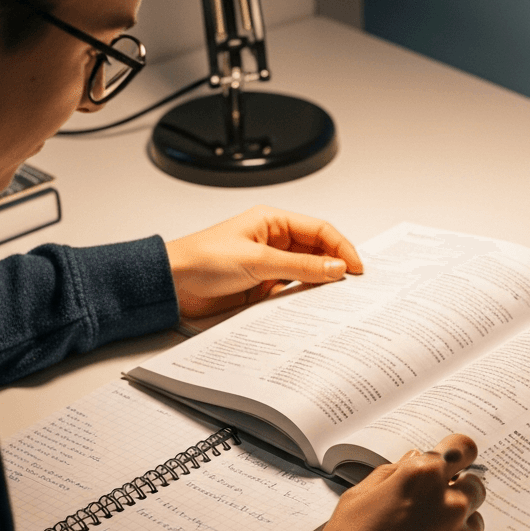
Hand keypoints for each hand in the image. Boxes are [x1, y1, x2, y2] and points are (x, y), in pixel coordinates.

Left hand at [164, 206, 363, 317]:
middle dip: (335, 266)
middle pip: (317, 252)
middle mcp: (273, 241)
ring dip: (320, 285)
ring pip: (306, 274)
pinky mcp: (262, 287)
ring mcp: (269, 265)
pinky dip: (303, 300)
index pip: (319, 230)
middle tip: (353, 285)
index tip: (356, 268)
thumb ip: (299, 266)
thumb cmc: (202, 258)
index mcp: (272, 222)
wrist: (173, 284)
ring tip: (336, 299)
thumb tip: (335, 268)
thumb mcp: (258, 260)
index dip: (341, 247)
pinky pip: (291, 292)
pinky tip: (312, 308)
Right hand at [311, 434, 485, 530]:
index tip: (452, 461)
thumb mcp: (357, 496)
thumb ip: (392, 473)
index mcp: (424, 478)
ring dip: (455, 524)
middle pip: (474, 486)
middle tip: (428, 507)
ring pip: (473, 521)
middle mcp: (450, 505)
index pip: (463, 447)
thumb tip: (414, 460)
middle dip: (456, 491)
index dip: (456, 454)